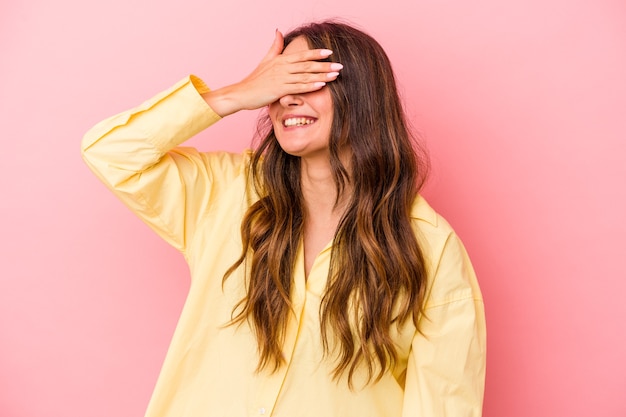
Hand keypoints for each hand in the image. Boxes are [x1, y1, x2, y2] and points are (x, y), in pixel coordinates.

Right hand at [203, 30, 341, 115]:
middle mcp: (282, 68)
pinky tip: (321, 86)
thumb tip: (279, 31)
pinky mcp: (279, 90)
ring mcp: (281, 79)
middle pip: (307, 65)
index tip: (330, 53)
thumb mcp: (266, 60)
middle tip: (340, 65)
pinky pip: (298, 88)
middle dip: (325, 65)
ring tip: (335, 76)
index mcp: (281, 60)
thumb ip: (275, 46)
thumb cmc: (255, 79)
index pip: (302, 55)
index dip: (316, 53)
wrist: (242, 93)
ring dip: (322, 76)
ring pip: (305, 76)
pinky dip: (310, 86)